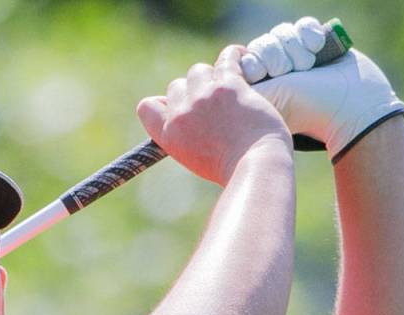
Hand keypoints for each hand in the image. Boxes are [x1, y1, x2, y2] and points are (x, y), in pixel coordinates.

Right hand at [137, 45, 291, 186]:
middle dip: (192, 91)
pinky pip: (227, 58)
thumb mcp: (194, 160)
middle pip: (177, 86)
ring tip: (227, 83)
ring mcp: (204, 97)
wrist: (256, 167)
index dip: (164, 103)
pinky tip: (243, 55)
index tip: (180, 106)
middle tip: (214, 102)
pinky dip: (235, 55)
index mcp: (168, 134)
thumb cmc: (232, 170)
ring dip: (211, 75)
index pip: (147, 106)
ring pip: (198, 70)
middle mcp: (181, 113)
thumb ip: (185, 137)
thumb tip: (186, 114)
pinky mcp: (229, 86)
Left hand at [241, 18, 403, 161]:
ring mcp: (295, 59)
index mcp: (259, 88)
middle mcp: (274, 73)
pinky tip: (318, 48)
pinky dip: (310, 34)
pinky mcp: (314, 46)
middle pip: (262, 44)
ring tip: (309, 67)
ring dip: (296, 49)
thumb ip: (240, 86)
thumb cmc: (305, 110)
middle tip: (291, 74)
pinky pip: (301, 26)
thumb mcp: (266, 99)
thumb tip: (222, 70)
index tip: (271, 77)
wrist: (349, 107)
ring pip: (282, 34)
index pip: (245, 58)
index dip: (259, 62)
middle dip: (279, 57)